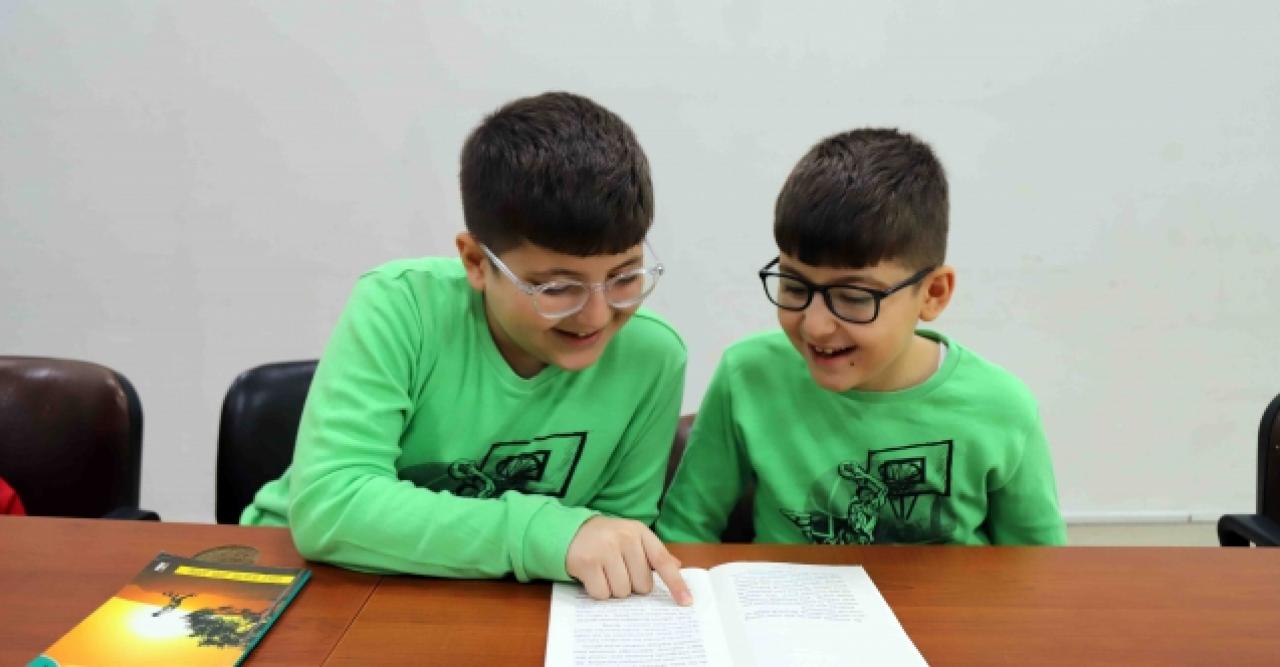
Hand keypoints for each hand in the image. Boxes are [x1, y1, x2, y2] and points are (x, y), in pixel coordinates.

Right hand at [565, 516, 691, 605]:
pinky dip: (598, 591)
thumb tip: (677, 566)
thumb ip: (653, 553)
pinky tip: (593, 577)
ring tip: (605, 573)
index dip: (676, 584)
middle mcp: (625, 538)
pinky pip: (602, 594)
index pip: (663, 561)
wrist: (570, 531)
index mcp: (640, 532)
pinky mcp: (587, 562)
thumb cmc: (607, 539)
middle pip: (642, 585)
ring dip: (614, 589)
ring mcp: (605, 549)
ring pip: (623, 592)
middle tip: (619, 571)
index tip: (686, 602)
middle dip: (632, 585)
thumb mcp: (632, 537)